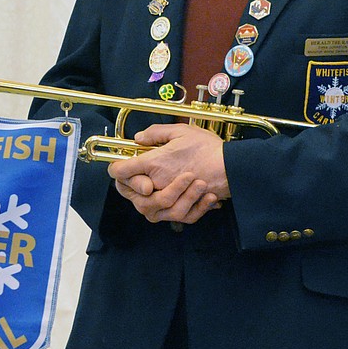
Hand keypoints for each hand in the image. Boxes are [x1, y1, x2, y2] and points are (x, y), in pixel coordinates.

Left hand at [107, 124, 230, 224]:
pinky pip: (168, 217)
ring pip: (148, 210)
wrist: (231, 168)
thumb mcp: (181, 131)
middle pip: (131, 195)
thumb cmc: (208, 149)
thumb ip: (156, 133)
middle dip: (130, 187)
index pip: (121, 171)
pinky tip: (174, 199)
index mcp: (155, 163)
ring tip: (157, 189)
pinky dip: (168, 210)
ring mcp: (171, 199)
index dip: (116, 168)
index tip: (118, 166)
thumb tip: (139, 138)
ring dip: (149, 200)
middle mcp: (159, 184)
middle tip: (137, 178)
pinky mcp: (184, 210)